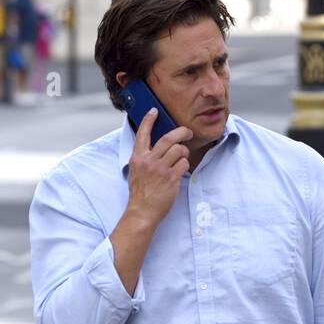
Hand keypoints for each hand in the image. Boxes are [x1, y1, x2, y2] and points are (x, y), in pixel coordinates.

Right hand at [126, 108, 192, 225]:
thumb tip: (155, 147)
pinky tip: (180, 170)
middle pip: (169, 138)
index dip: (149, 120)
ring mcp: (160, 169)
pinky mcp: (171, 178)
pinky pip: (184, 164)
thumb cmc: (140, 194)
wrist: (142, 212)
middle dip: (182, 132)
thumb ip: (143, 158)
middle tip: (188, 133)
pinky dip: (184, 165)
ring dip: (184, 152)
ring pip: (179, 150)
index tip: (154, 111)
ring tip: (182, 158)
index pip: (143, 133)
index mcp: (137, 157)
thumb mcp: (135, 171)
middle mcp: (149, 160)